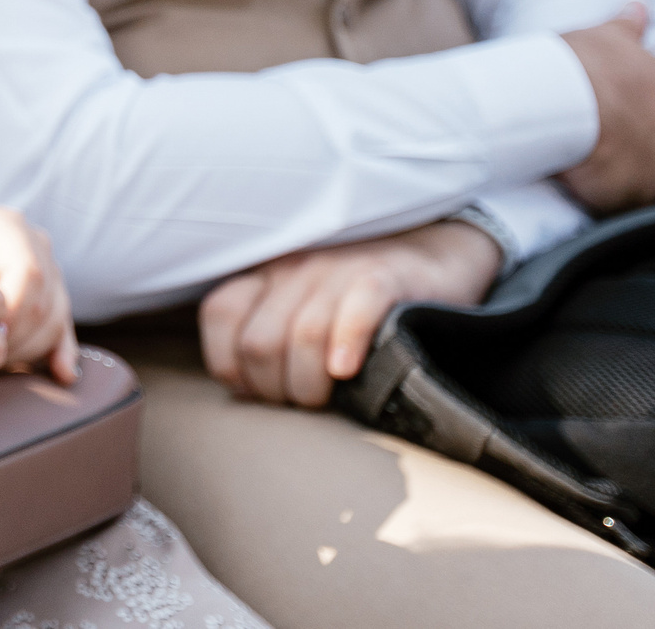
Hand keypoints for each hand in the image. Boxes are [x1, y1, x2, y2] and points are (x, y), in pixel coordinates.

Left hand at [0, 207, 77, 384]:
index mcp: (4, 226)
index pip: (29, 274)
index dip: (12, 314)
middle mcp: (34, 242)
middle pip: (45, 300)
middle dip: (18, 338)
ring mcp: (47, 268)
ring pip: (55, 318)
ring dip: (29, 348)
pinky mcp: (49, 295)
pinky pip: (61, 326)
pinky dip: (59, 351)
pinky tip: (61, 373)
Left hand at [198, 220, 500, 407]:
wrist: (435, 253)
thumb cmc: (358, 292)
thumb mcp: (300, 300)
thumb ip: (267, 330)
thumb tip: (242, 389)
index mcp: (265, 272)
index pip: (219, 315)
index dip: (229, 363)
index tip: (256, 388)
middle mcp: (293, 267)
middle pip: (259, 342)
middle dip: (275, 388)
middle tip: (304, 400)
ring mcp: (337, 270)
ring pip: (302, 337)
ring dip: (311, 383)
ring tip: (331, 395)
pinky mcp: (384, 276)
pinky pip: (355, 311)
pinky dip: (347, 344)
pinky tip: (348, 370)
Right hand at [561, 5, 654, 214]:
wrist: (566, 102)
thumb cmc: (582, 64)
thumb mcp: (605, 35)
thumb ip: (627, 24)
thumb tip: (639, 4)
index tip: (631, 112)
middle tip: (617, 141)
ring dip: (642, 170)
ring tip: (606, 168)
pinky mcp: (648, 193)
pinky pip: (642, 200)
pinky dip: (625, 196)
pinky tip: (600, 189)